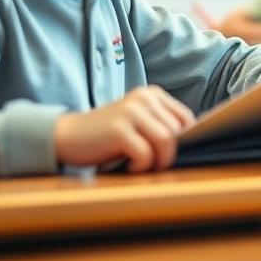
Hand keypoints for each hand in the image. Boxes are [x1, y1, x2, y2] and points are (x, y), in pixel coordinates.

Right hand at [53, 86, 195, 171]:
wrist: (67, 136)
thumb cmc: (108, 136)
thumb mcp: (139, 123)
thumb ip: (161, 126)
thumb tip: (193, 143)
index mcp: (152, 94)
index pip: (187, 119)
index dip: (183, 141)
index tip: (166, 154)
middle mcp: (144, 98)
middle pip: (178, 131)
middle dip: (169, 153)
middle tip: (151, 164)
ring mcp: (131, 112)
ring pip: (166, 141)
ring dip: (158, 161)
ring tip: (143, 166)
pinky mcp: (118, 129)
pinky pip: (145, 153)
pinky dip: (141, 166)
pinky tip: (129, 166)